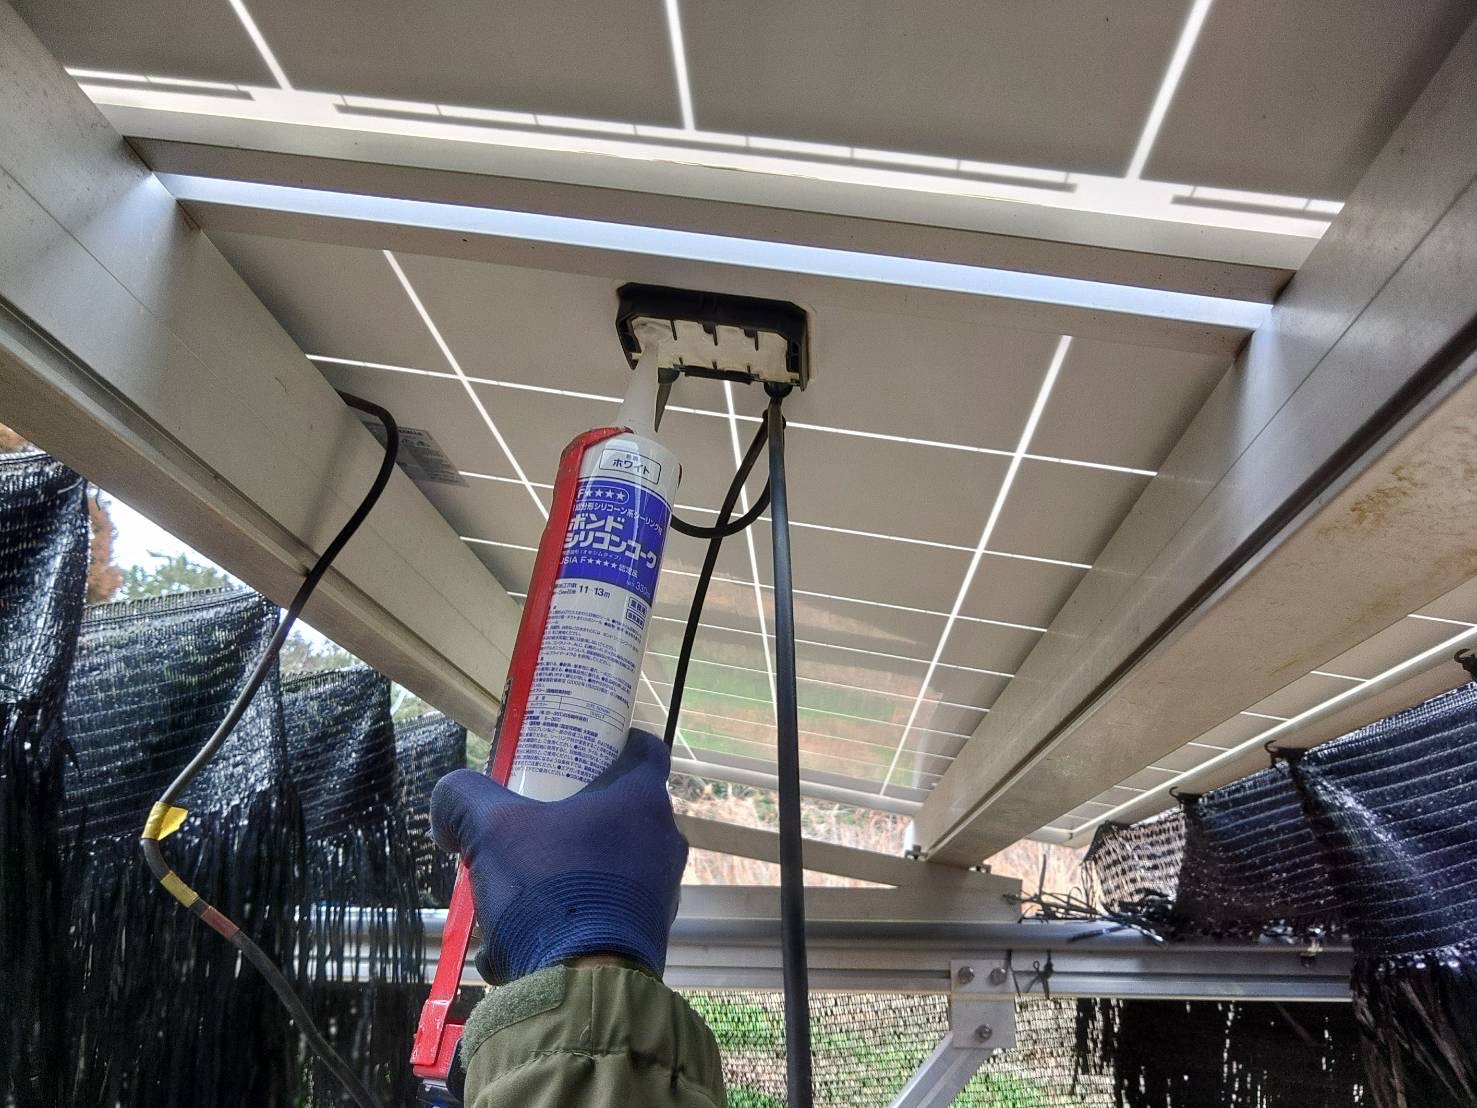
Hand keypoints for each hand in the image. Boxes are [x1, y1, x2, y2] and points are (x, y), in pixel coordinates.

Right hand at [430, 729, 687, 983]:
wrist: (583, 985)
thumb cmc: (548, 888)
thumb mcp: (490, 830)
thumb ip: (463, 799)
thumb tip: (448, 804)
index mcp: (640, 799)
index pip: (644, 749)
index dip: (615, 743)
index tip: (583, 753)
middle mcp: (665, 838)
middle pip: (623, 809)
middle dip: (578, 814)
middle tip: (535, 823)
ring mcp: (665, 887)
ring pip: (616, 861)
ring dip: (574, 867)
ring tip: (525, 887)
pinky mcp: (655, 932)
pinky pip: (614, 907)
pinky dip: (580, 912)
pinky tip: (535, 934)